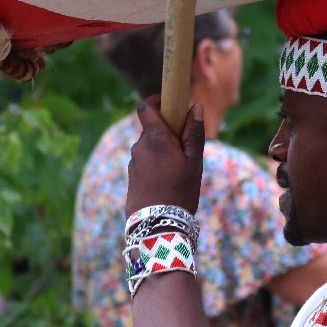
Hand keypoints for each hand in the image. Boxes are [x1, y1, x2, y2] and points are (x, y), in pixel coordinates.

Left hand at [126, 98, 204, 215]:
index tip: (171, 104)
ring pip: (149, 146)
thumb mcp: (194, 162)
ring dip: (162, 150)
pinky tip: (167, 182)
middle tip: (186, 147)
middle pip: (152, 128)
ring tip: (178, 170)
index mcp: (155, 138)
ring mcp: (133, 161)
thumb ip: (194, 133)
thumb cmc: (179, 192)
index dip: (156, 100)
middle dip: (167, 131)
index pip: (145, 107)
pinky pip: (145, 161)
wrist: (156, 226)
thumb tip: (195, 107)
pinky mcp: (131, 175)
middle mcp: (139, 146)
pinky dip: (155, 163)